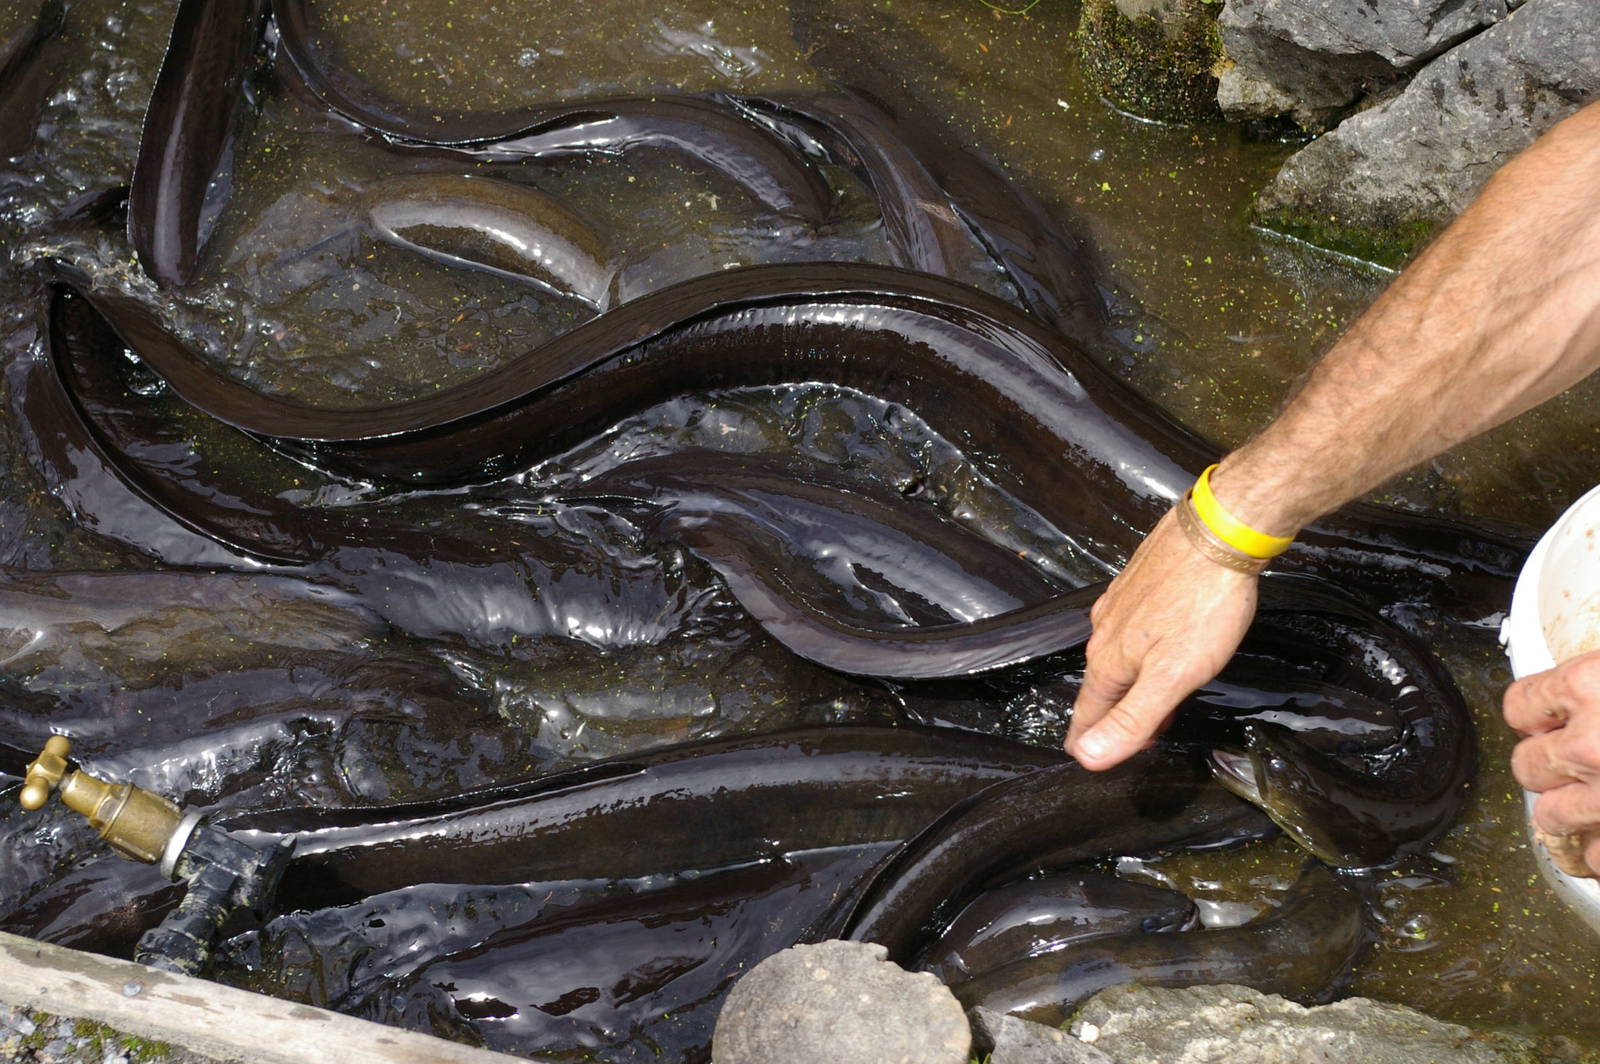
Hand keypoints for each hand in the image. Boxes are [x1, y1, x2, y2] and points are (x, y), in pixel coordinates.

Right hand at [1066, 508, 1259, 769]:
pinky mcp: (1139, 583)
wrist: (1218, 532)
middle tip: (1124, 741)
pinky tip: (1160, 647)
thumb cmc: (1203, 604)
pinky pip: (1130, 627)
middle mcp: (1106, 631)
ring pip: (1116, 655)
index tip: (1091, 761)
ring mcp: (1120, 604)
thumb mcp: (1173, 676)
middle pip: (1102, 687)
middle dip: (1112, 716)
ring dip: (1127, 683)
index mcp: (1110, 661)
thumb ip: (1133, 718)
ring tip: (1147, 702)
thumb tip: (1088, 757)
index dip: (1094, 743)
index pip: (1090, 714)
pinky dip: (1140, 650)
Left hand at [1505, 650, 1599, 877]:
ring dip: (1574, 812)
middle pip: (1527, 765)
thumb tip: (1574, 693)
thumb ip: (1596, 682)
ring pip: (1552, 817)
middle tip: (1584, 761)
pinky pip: (1595, 858)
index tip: (1552, 719)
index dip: (1537, 715)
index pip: (1519, 705)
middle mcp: (1591, 744)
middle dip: (1549, 766)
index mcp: (1590, 684)